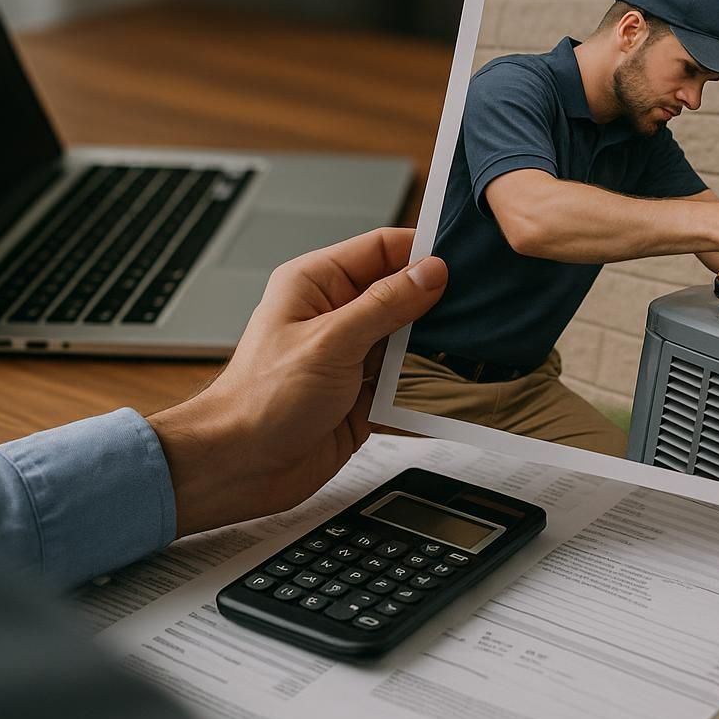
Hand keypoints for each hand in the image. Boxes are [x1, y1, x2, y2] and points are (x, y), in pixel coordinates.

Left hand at [148, 228, 447, 536]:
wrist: (240, 469)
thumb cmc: (260, 401)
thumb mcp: (331, 341)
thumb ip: (385, 305)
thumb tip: (431, 272)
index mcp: (317, 284)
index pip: (382, 249)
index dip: (421, 253)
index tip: (462, 263)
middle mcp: (336, 316)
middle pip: (402, 295)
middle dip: (438, 304)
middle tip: (478, 309)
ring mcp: (352, 357)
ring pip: (410, 342)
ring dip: (435, 350)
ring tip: (471, 350)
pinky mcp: (364, 396)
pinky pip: (407, 385)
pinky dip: (427, 391)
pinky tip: (449, 392)